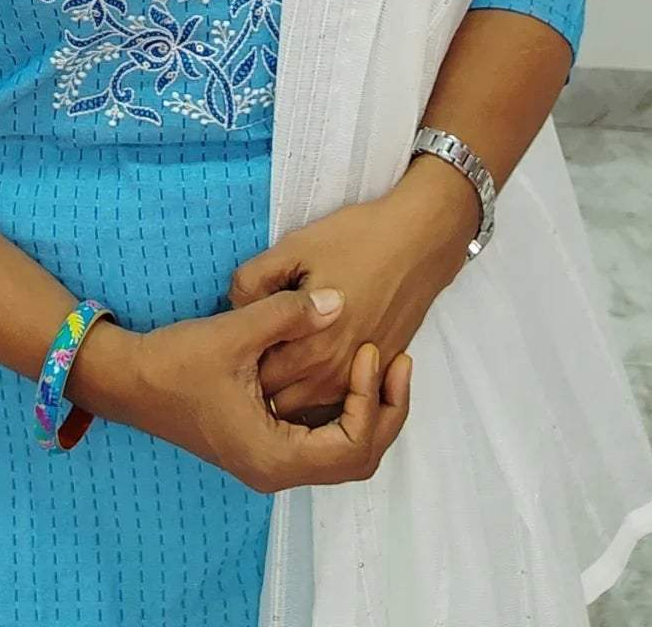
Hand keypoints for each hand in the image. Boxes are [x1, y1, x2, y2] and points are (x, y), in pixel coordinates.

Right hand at [109, 288, 411, 494]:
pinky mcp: (263, 443)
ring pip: (342, 452)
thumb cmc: (176, 362)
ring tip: (380, 363)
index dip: (371, 400)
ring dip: (367, 411)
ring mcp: (270, 460)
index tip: (368, 351)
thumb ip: (288, 315)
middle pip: (357, 458)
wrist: (128, 380)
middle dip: (383, 411)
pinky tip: (346, 370)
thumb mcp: (234, 333)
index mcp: (274, 456)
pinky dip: (343, 410)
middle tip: (396, 361)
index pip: (353, 447)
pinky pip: (321, 440)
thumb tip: (339, 301)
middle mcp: (277, 469)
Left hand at [227, 159, 477, 424]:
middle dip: (259, 387)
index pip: (257, 381)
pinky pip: (338, 404)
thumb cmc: (355, 239)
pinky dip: (317, 396)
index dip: (239, 365)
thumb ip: (252, 282)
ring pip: (309, 411)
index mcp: (310, 347)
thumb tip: (234, 309)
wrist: (419, 241)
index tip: (232, 347)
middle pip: (280, 403)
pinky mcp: (378, 372)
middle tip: (246, 357)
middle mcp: (334, 374)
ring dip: (288, 394)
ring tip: (273, 361)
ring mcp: (359, 378)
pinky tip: (305, 366)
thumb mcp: (293, 247)